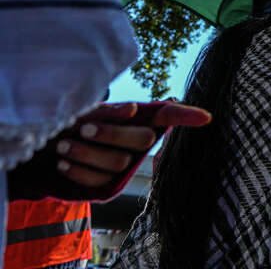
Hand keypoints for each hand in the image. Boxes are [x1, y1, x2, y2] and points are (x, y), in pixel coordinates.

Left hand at [56, 101, 210, 186]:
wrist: (38, 150)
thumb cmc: (65, 122)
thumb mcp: (83, 110)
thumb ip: (108, 111)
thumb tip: (133, 111)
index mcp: (136, 118)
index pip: (169, 116)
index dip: (187, 117)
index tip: (206, 118)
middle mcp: (137, 143)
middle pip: (143, 140)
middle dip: (111, 134)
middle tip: (83, 128)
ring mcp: (125, 167)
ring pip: (119, 162)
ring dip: (86, 153)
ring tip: (63, 145)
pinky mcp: (109, 187)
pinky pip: (100, 180)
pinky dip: (78, 170)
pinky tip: (64, 163)